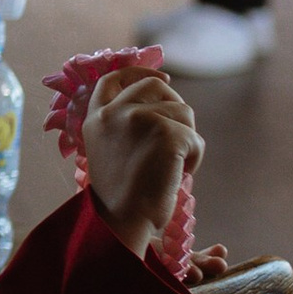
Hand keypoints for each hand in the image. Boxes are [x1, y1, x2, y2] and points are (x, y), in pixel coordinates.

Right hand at [81, 64, 201, 258]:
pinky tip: (180, 175)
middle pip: (156, 85)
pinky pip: (195, 139)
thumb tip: (158, 97)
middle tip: (179, 132)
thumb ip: (123, 123)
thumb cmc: (121, 195)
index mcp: (96, 118)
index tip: (159, 76)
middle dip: (174, 104)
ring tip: (172, 166)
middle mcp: (115, 113)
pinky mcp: (166, 133)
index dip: (138, 72)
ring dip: (186, 138)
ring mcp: (140, 119)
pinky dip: (195, 159)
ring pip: (183, 111)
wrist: (122, 221)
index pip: (114, 79)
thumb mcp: (110, 149)